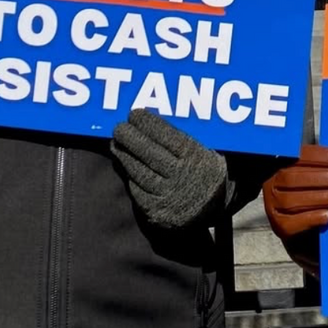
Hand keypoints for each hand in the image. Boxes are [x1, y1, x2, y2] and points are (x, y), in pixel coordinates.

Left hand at [111, 109, 227, 229]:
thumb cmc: (205, 169)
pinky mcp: (156, 213)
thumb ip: (184, 136)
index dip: (149, 125)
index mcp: (197, 159)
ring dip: (124, 156)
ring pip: (139, 173)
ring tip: (115, 143)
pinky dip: (128, 175)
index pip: (169, 137)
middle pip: (149, 154)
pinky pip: (137, 190)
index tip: (135, 114)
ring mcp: (168, 197)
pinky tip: (123, 163)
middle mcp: (182, 178)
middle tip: (118, 127)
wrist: (213, 208)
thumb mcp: (206, 150)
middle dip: (131, 138)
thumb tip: (152, 120)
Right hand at [264, 145, 327, 272]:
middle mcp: (271, 184)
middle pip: (292, 179)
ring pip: (291, 201)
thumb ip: (322, 164)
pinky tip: (327, 215)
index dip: (316, 156)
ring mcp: (273, 206)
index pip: (295, 158)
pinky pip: (292, 223)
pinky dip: (311, 218)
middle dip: (320, 178)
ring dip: (319, 198)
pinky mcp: (279, 226)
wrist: (303, 224)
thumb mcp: (313, 172)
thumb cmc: (311, 191)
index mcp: (280, 165)